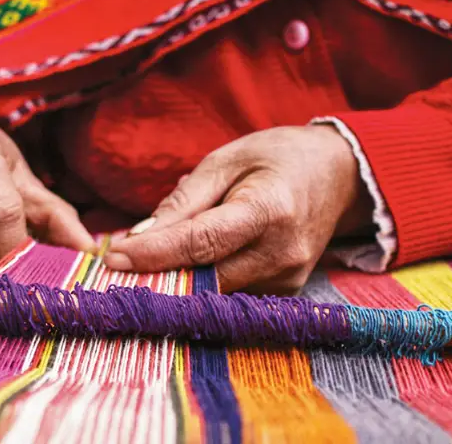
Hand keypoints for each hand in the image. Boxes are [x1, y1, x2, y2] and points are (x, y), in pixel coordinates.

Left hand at [105, 126, 372, 293]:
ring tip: (148, 259)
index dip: (154, 254)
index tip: (113, 258)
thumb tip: (140, 236)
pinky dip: (201, 281)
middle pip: (205, 278)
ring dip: (177, 279)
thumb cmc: (277, 158)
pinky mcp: (286, 292)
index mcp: (269, 210)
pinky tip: (184, 264)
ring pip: (215, 291)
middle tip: (115, 266)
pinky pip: (231, 293)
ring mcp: (288, 279)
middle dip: (157, 274)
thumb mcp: (227, 159)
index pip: (201, 243)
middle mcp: (283, 253)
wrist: (338, 176)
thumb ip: (185, 200)